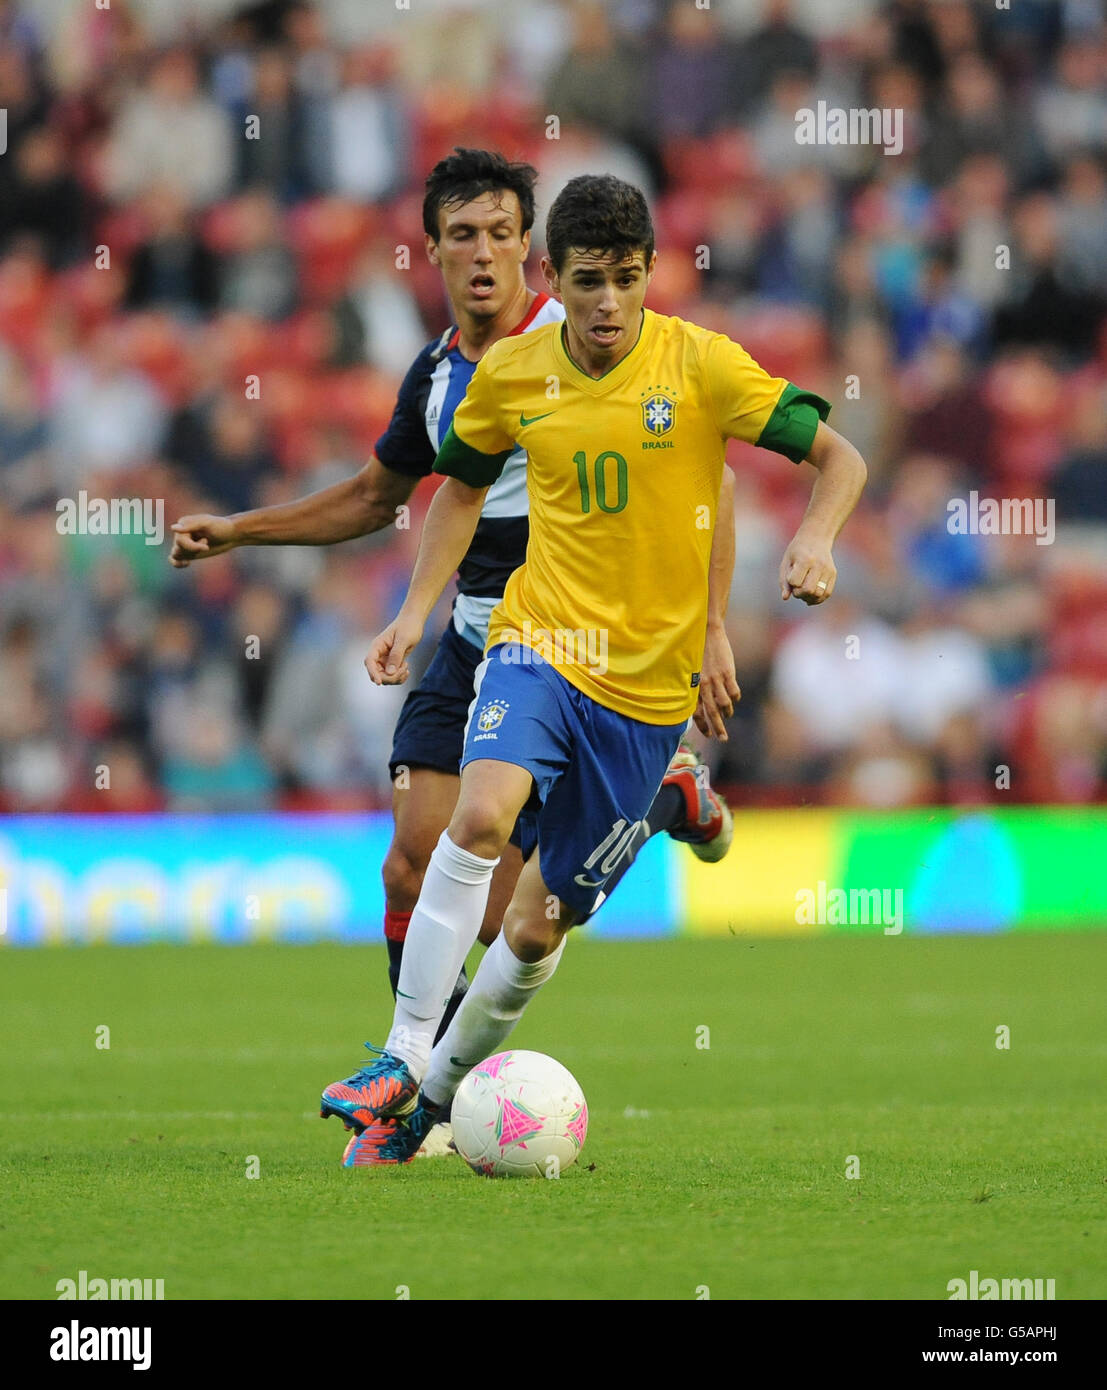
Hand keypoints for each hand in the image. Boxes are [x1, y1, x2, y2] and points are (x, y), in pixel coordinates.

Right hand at [169, 514, 238, 567]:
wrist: (231, 534)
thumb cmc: (221, 526)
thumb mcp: (207, 523)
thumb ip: (191, 525)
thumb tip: (173, 528)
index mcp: (183, 523)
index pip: (179, 540)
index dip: (192, 547)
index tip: (206, 546)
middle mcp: (181, 533)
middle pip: (178, 549)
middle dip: (193, 550)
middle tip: (207, 546)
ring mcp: (185, 543)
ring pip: (176, 555)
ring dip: (189, 555)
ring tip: (202, 550)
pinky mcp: (189, 552)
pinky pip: (175, 560)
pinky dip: (177, 563)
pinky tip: (187, 563)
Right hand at [365, 613, 422, 684]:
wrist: (413, 621)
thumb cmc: (408, 626)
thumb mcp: (403, 640)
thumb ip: (396, 655)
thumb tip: (390, 672)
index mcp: (377, 646)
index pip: (370, 662)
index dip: (372, 673)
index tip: (379, 682)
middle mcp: (378, 654)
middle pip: (377, 673)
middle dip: (390, 677)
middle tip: (404, 668)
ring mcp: (385, 659)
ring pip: (385, 677)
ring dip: (396, 677)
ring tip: (406, 667)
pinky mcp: (392, 663)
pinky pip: (392, 676)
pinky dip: (399, 677)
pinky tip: (407, 671)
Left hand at [693, 624, 740, 739]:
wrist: (707, 632)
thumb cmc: (698, 652)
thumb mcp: (691, 670)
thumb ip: (695, 687)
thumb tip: (701, 704)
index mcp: (693, 685)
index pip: (696, 711)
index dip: (703, 725)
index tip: (708, 735)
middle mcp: (703, 684)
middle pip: (711, 712)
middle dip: (717, 728)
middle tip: (723, 739)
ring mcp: (716, 679)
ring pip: (724, 704)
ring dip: (727, 712)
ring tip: (728, 714)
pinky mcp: (728, 672)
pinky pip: (734, 692)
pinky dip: (735, 698)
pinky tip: (734, 699)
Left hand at [779, 532, 835, 604]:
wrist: (816, 538)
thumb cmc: (797, 551)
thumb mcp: (786, 562)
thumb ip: (784, 581)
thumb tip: (785, 598)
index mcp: (805, 560)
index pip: (795, 582)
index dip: (791, 583)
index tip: (791, 578)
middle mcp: (818, 565)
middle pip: (809, 590)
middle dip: (799, 594)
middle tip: (796, 588)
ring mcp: (828, 569)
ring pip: (819, 594)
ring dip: (809, 597)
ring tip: (803, 592)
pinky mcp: (833, 573)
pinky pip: (827, 593)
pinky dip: (818, 598)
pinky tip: (811, 596)